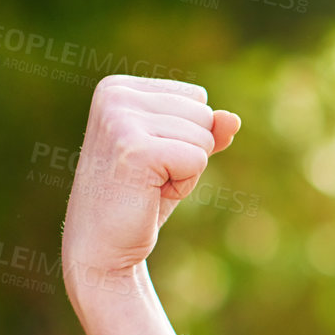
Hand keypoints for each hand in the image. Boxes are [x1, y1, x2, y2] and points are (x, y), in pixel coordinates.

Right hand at [61, 74, 240, 297]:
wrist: (101, 248)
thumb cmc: (139, 198)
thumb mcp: (178, 155)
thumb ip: (206, 130)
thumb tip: (233, 119)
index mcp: (118, 87)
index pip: (196, 97)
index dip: (185, 136)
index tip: (148, 159)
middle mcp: (114, 95)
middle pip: (203, 113)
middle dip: (188, 153)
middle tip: (148, 177)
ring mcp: (120, 120)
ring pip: (203, 137)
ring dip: (184, 171)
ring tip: (146, 185)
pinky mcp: (134, 149)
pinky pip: (198, 159)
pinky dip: (183, 185)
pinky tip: (149, 194)